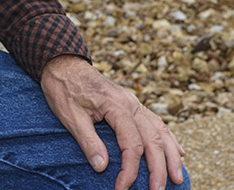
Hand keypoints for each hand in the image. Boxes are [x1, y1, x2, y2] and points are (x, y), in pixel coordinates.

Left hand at [40, 55, 185, 189]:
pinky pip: (157, 122)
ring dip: (171, 157)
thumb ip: (87, 140)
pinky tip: (179, 152)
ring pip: (161, 132)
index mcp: (115, 106)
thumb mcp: (69, 115)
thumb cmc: (63, 88)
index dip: (130, 170)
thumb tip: (102, 168)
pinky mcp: (132, 103)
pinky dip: (170, 139)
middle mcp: (131, 104)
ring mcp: (134, 102)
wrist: (62, 63)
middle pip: (153, 140)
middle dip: (158, 169)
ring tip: (177, 179)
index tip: (121, 187)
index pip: (131, 144)